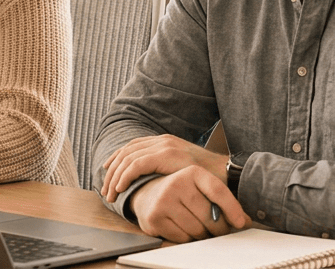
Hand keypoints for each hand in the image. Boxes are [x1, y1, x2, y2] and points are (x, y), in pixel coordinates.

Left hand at [101, 134, 227, 202]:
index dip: (117, 158)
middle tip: (106, 189)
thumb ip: (168, 169)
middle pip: (126, 151)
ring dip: (115, 177)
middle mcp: (163, 141)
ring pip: (128, 158)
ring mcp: (164, 147)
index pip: (133, 146)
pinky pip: (137, 164)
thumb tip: (152, 179)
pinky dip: (125, 176)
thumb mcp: (183, 169)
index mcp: (165, 141)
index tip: (107, 172)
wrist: (228, 173)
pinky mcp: (166, 156)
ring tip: (110, 194)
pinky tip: (121, 188)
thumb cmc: (208, 177)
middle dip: (112, 171)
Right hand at [127, 167, 249, 242]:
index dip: (232, 208)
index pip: (217, 190)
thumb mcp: (198, 187)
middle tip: (218, 229)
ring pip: (197, 230)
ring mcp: (163, 201)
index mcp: (191, 172)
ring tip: (199, 228)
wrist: (145, 193)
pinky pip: (182, 238)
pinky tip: (183, 229)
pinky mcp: (154, 218)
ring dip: (203, 235)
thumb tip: (246, 221)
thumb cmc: (179, 191)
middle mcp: (176, 183)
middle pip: (209, 216)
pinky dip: (187, 238)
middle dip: (218, 228)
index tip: (241, 222)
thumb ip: (221, 200)